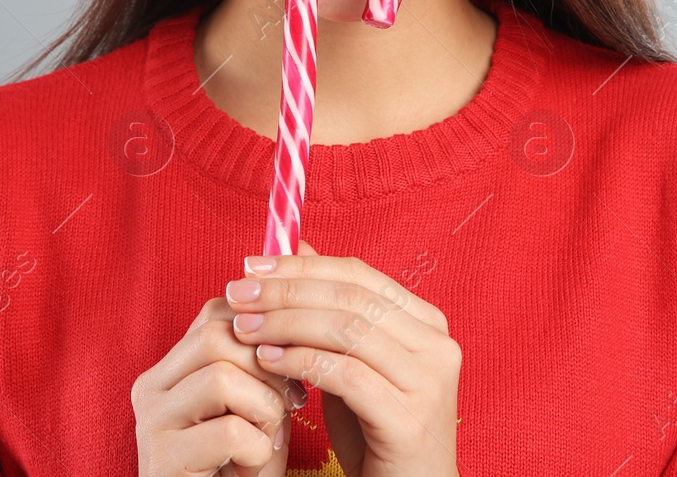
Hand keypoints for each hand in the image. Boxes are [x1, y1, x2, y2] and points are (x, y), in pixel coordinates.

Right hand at [131, 293, 307, 475]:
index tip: (294, 365)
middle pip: (217, 334)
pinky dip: (257, 448)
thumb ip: (264, 365)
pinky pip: (227, 431)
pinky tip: (253, 465)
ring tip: (267, 437)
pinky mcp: (161, 461)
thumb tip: (296, 308)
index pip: (218, 311)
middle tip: (290, 402)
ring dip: (264, 408)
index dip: (266, 330)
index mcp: (170, 368)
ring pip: (220, 376)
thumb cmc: (242, 468)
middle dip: (268, 366)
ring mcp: (150, 423)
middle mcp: (150, 387)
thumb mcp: (255, 407)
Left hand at [226, 240, 460, 476]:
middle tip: (238, 294)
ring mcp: (428, 382)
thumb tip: (297, 246)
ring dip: (286, 323)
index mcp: (427, 322)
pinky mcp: (408, 419)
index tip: (250, 267)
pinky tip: (267, 360)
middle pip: (351, 298)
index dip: (301, 266)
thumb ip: (329, 309)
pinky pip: (346, 375)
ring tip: (244, 328)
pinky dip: (301, 361)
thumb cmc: (377, 430)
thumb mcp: (350, 362)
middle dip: (286, 291)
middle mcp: (438, 345)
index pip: (358, 275)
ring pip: (347, 330)